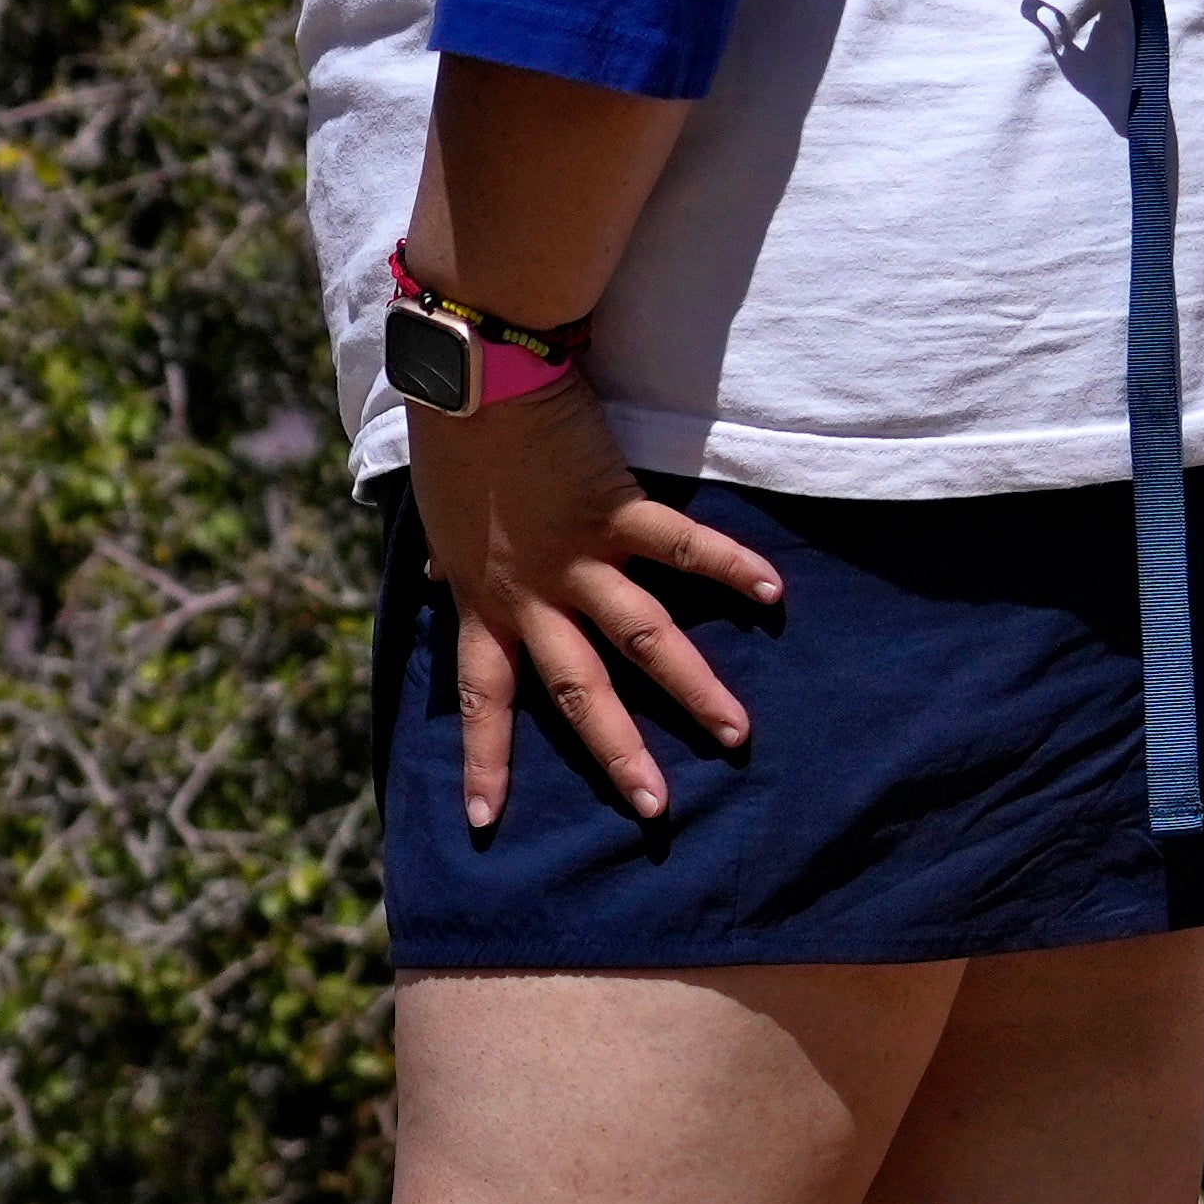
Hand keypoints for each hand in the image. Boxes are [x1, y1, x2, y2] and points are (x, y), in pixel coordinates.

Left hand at [401, 378, 776, 833]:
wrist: (470, 381)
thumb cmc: (452, 446)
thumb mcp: (439, 520)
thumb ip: (449, 562)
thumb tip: (431, 580)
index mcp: (483, 602)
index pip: (482, 699)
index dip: (485, 760)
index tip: (484, 822)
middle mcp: (532, 596)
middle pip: (579, 693)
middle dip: (619, 754)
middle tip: (655, 810)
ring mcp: (578, 557)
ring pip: (642, 639)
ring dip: (693, 688)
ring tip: (737, 733)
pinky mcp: (615, 508)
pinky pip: (679, 544)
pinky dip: (727, 565)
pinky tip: (772, 592)